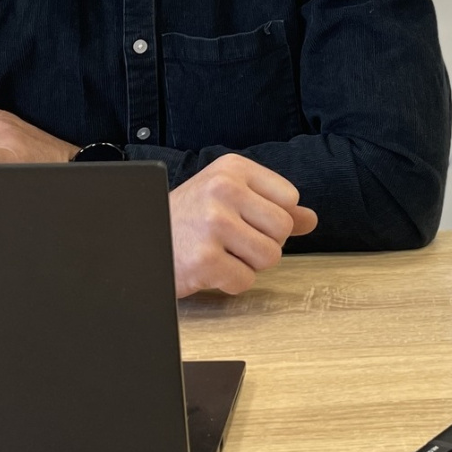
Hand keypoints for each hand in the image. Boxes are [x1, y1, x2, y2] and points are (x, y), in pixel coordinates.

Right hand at [169, 154, 317, 297]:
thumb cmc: (187, 219)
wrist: (140, 241)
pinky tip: (209, 267)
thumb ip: (271, 205)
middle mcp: (223, 189)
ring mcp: (213, 224)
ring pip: (270, 257)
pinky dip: (230, 282)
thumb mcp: (227, 197)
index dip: (272, 217)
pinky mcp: (205, 259)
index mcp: (232, 169)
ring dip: (249, 264)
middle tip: (232, 240)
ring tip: (221, 252)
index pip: (289, 198)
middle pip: (283, 228)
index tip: (244, 218)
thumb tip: (311, 219)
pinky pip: (246, 281)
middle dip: (264, 242)